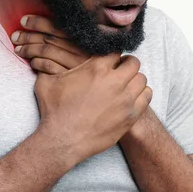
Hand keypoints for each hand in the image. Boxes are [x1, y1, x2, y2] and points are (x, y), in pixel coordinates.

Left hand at [11, 15, 89, 73]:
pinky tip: (32, 62)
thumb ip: (71, 40)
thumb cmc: (88, 71)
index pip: (57, 26)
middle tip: (15, 36)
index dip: (38, 22)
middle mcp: (81, 50)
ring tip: (18, 49)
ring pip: (46, 51)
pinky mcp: (69, 79)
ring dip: (28, 48)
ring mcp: (75, 65)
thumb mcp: (86, 52)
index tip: (23, 20)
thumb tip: (46, 24)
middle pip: (49, 38)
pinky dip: (36, 63)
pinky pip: (47, 67)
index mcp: (84, 40)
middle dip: (28, 35)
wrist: (95, 98)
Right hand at [35, 53, 152, 160]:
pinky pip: (147, 96)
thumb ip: (50, 66)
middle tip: (120, 72)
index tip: (110, 61)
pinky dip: (142, 94)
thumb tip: (45, 59)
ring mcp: (125, 98)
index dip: (113, 55)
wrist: (62, 140)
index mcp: (96, 68)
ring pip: (142, 79)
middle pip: (133, 62)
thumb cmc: (53, 111)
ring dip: (134, 80)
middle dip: (126, 65)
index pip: (116, 51)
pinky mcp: (131, 115)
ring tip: (126, 85)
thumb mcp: (47, 82)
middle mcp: (114, 80)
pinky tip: (132, 98)